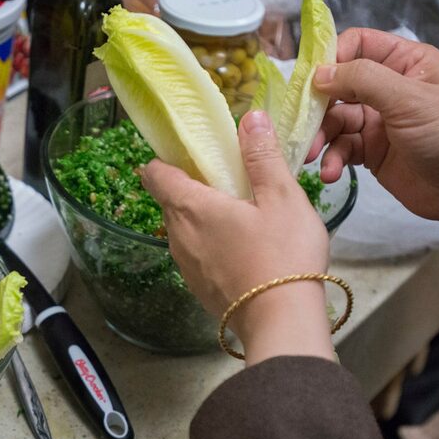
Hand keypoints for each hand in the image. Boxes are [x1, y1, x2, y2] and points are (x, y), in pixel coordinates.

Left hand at [141, 111, 334, 364]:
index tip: (191, 153)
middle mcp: (178, 236)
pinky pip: (195, 255)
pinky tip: (242, 248)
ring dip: (201, 218)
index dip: (166, 160)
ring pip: (182, 229)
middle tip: (229, 180)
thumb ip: (262, 156)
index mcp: (190, 207)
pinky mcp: (198, 288)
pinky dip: (209, 244)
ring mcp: (185, 266)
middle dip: (191, 187)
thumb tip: (251, 117)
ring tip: (240, 214)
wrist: (281, 321)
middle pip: (170, 201)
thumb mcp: (281, 197)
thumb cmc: (282, 253)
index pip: (155, 174)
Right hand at [308, 28, 438, 222]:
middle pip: (338, 86)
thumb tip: (319, 74)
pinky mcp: (372, 153)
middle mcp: (387, 88)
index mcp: (403, 63)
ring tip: (313, 156)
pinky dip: (332, 160)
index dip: (331, 58)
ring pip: (335, 121)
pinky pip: (342, 150)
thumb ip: (364, 80)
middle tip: (302, 126)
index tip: (309, 82)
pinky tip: (330, 173)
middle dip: (318, 107)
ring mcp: (378, 122)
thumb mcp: (410, 99)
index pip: (357, 45)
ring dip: (321, 137)